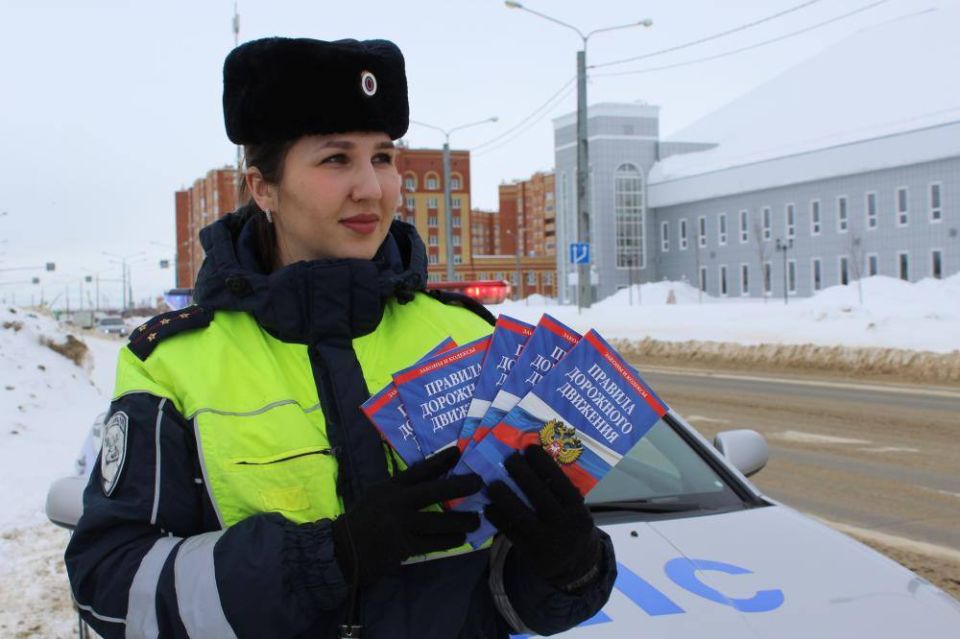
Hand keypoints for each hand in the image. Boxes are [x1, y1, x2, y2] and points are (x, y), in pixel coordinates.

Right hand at [331, 447, 481, 585]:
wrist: (344, 548)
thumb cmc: (365, 519)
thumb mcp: (379, 494)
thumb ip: (402, 487)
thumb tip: (432, 477)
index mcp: (391, 487)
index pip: (419, 470)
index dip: (440, 460)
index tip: (458, 451)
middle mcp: (397, 502)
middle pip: (434, 492)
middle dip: (460, 486)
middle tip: (479, 483)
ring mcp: (401, 525)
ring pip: (439, 521)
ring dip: (461, 521)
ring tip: (476, 520)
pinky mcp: (404, 546)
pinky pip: (434, 543)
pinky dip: (449, 540)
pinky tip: (461, 539)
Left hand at [485, 446, 600, 590]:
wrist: (575, 566)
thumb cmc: (572, 526)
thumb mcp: (576, 511)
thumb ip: (561, 492)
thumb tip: (537, 462)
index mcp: (576, 509)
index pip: (560, 482)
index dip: (544, 464)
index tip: (530, 448)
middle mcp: (563, 523)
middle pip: (539, 494)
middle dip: (522, 474)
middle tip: (509, 458)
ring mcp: (545, 539)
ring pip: (520, 514)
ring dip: (504, 496)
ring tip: (492, 483)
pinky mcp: (529, 551)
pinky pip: (509, 532)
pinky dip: (497, 518)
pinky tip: (488, 506)